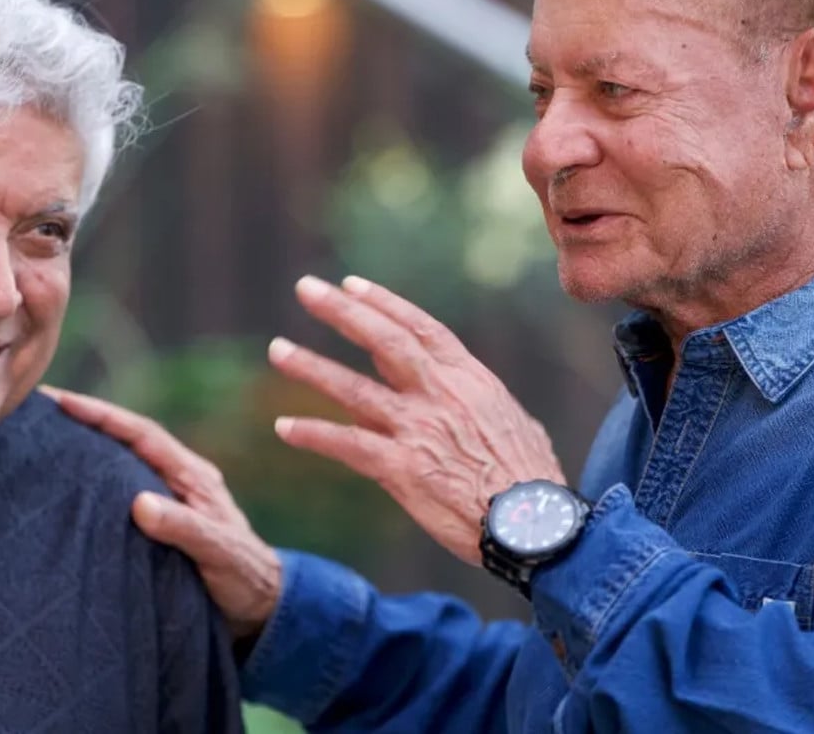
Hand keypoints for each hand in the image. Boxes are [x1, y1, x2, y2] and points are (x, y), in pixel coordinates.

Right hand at [40, 386, 281, 641]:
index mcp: (193, 476)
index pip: (142, 434)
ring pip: (119, 465)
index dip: (103, 415)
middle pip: (125, 440)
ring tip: (39, 439)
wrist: (260, 606)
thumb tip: (139, 503)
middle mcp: (177, 479)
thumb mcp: (218, 553)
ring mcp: (167, 499)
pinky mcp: (157, 521)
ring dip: (85, 450)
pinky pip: (118, 493)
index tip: (63, 401)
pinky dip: (91, 484)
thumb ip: (184, 528)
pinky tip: (63, 488)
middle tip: (38, 410)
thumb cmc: (244, 578)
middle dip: (85, 422)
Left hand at [269, 275, 564, 565]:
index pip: (420, 328)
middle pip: (383, 341)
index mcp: (469, 380)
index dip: (384, 304)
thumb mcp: (514, 423)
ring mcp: (419, 430)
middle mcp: (441, 395)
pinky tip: (285, 427)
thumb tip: (465, 398)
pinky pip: (347, 445)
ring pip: (354, 389)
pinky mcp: (402, 469)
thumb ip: (478, 404)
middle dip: (341, 312)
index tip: (351, 285)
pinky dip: (314, 433)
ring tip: (277, 350)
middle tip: (305, 289)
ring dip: (311, 367)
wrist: (536, 528)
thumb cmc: (532, 482)